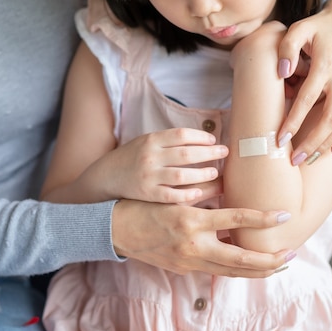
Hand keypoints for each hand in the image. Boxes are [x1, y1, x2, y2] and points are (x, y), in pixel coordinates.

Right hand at [96, 127, 227, 203]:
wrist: (106, 176)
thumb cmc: (132, 157)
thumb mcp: (146, 142)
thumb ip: (169, 141)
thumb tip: (202, 139)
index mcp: (151, 140)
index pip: (182, 135)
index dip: (201, 137)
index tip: (213, 140)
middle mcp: (150, 157)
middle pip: (186, 153)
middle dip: (210, 153)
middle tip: (224, 153)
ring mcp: (149, 176)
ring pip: (182, 175)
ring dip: (203, 173)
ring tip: (215, 173)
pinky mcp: (147, 194)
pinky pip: (172, 195)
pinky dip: (187, 194)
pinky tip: (199, 192)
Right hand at [111, 199, 293, 277]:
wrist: (116, 229)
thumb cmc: (144, 206)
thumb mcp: (175, 197)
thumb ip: (203, 198)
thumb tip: (231, 192)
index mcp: (191, 221)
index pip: (236, 220)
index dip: (263, 218)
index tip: (283, 215)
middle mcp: (192, 245)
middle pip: (241, 259)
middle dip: (270, 259)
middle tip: (291, 253)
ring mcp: (188, 262)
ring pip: (231, 272)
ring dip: (257, 270)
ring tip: (278, 265)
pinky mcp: (183, 270)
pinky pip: (215, 271)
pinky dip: (235, 270)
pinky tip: (247, 266)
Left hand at [277, 0, 331, 163]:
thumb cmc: (318, 27)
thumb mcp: (299, 29)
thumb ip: (287, 47)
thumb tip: (281, 72)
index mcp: (326, 65)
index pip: (308, 98)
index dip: (294, 120)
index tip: (279, 139)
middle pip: (330, 117)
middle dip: (312, 142)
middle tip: (293, 160)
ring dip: (329, 144)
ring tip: (309, 159)